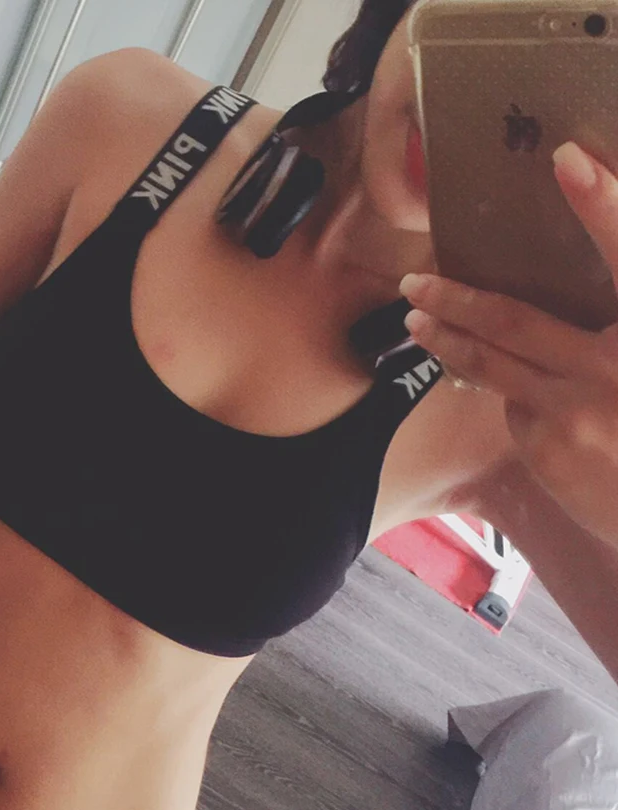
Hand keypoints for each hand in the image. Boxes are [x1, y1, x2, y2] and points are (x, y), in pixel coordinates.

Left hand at [399, 141, 617, 547]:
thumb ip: (614, 322)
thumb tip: (573, 296)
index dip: (601, 204)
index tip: (565, 158)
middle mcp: (615, 365)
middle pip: (514, 320)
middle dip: (455, 296)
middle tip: (414, 280)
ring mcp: (575, 411)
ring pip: (491, 363)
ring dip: (445, 337)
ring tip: (415, 318)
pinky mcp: (547, 448)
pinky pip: (511, 405)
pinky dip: (505, 390)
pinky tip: (507, 388)